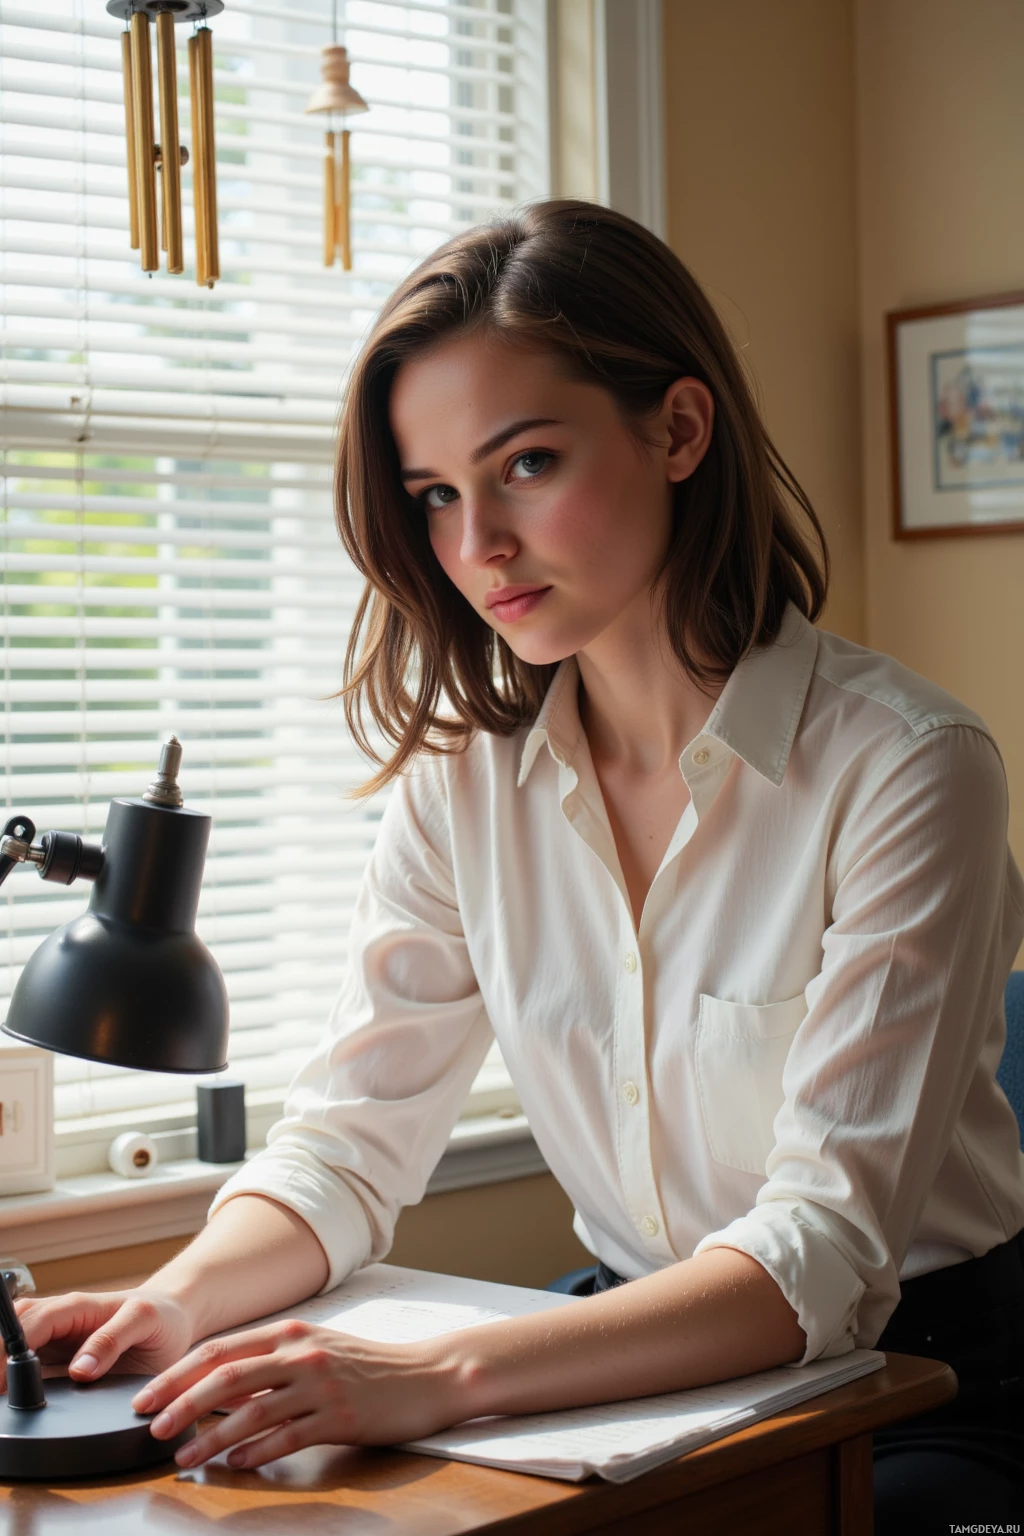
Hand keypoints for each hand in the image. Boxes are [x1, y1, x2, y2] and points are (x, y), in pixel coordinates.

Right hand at [2, 1290, 195, 1388]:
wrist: (171, 1319)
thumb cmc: (159, 1316)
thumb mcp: (144, 1320)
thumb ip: (113, 1339)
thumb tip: (79, 1370)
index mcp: (75, 1307)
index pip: (31, 1324)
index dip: (10, 1351)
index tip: (2, 1381)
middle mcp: (57, 1321)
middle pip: (10, 1333)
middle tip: (0, 1396)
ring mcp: (53, 1340)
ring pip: (10, 1345)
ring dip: (2, 1365)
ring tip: (3, 1398)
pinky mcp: (55, 1360)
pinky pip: (23, 1365)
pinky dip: (11, 1376)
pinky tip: (10, 1397)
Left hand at [134, 1318, 465, 1470]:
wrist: (427, 1374)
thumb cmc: (368, 1364)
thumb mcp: (317, 1347)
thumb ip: (272, 1359)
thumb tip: (217, 1383)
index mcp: (291, 1332)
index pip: (220, 1350)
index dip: (178, 1374)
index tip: (146, 1395)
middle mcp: (301, 1354)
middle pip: (226, 1378)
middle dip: (181, 1403)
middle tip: (152, 1427)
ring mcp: (320, 1386)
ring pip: (251, 1412)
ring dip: (211, 1437)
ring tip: (184, 1457)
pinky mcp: (339, 1418)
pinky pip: (287, 1437)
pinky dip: (257, 1452)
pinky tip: (238, 1464)